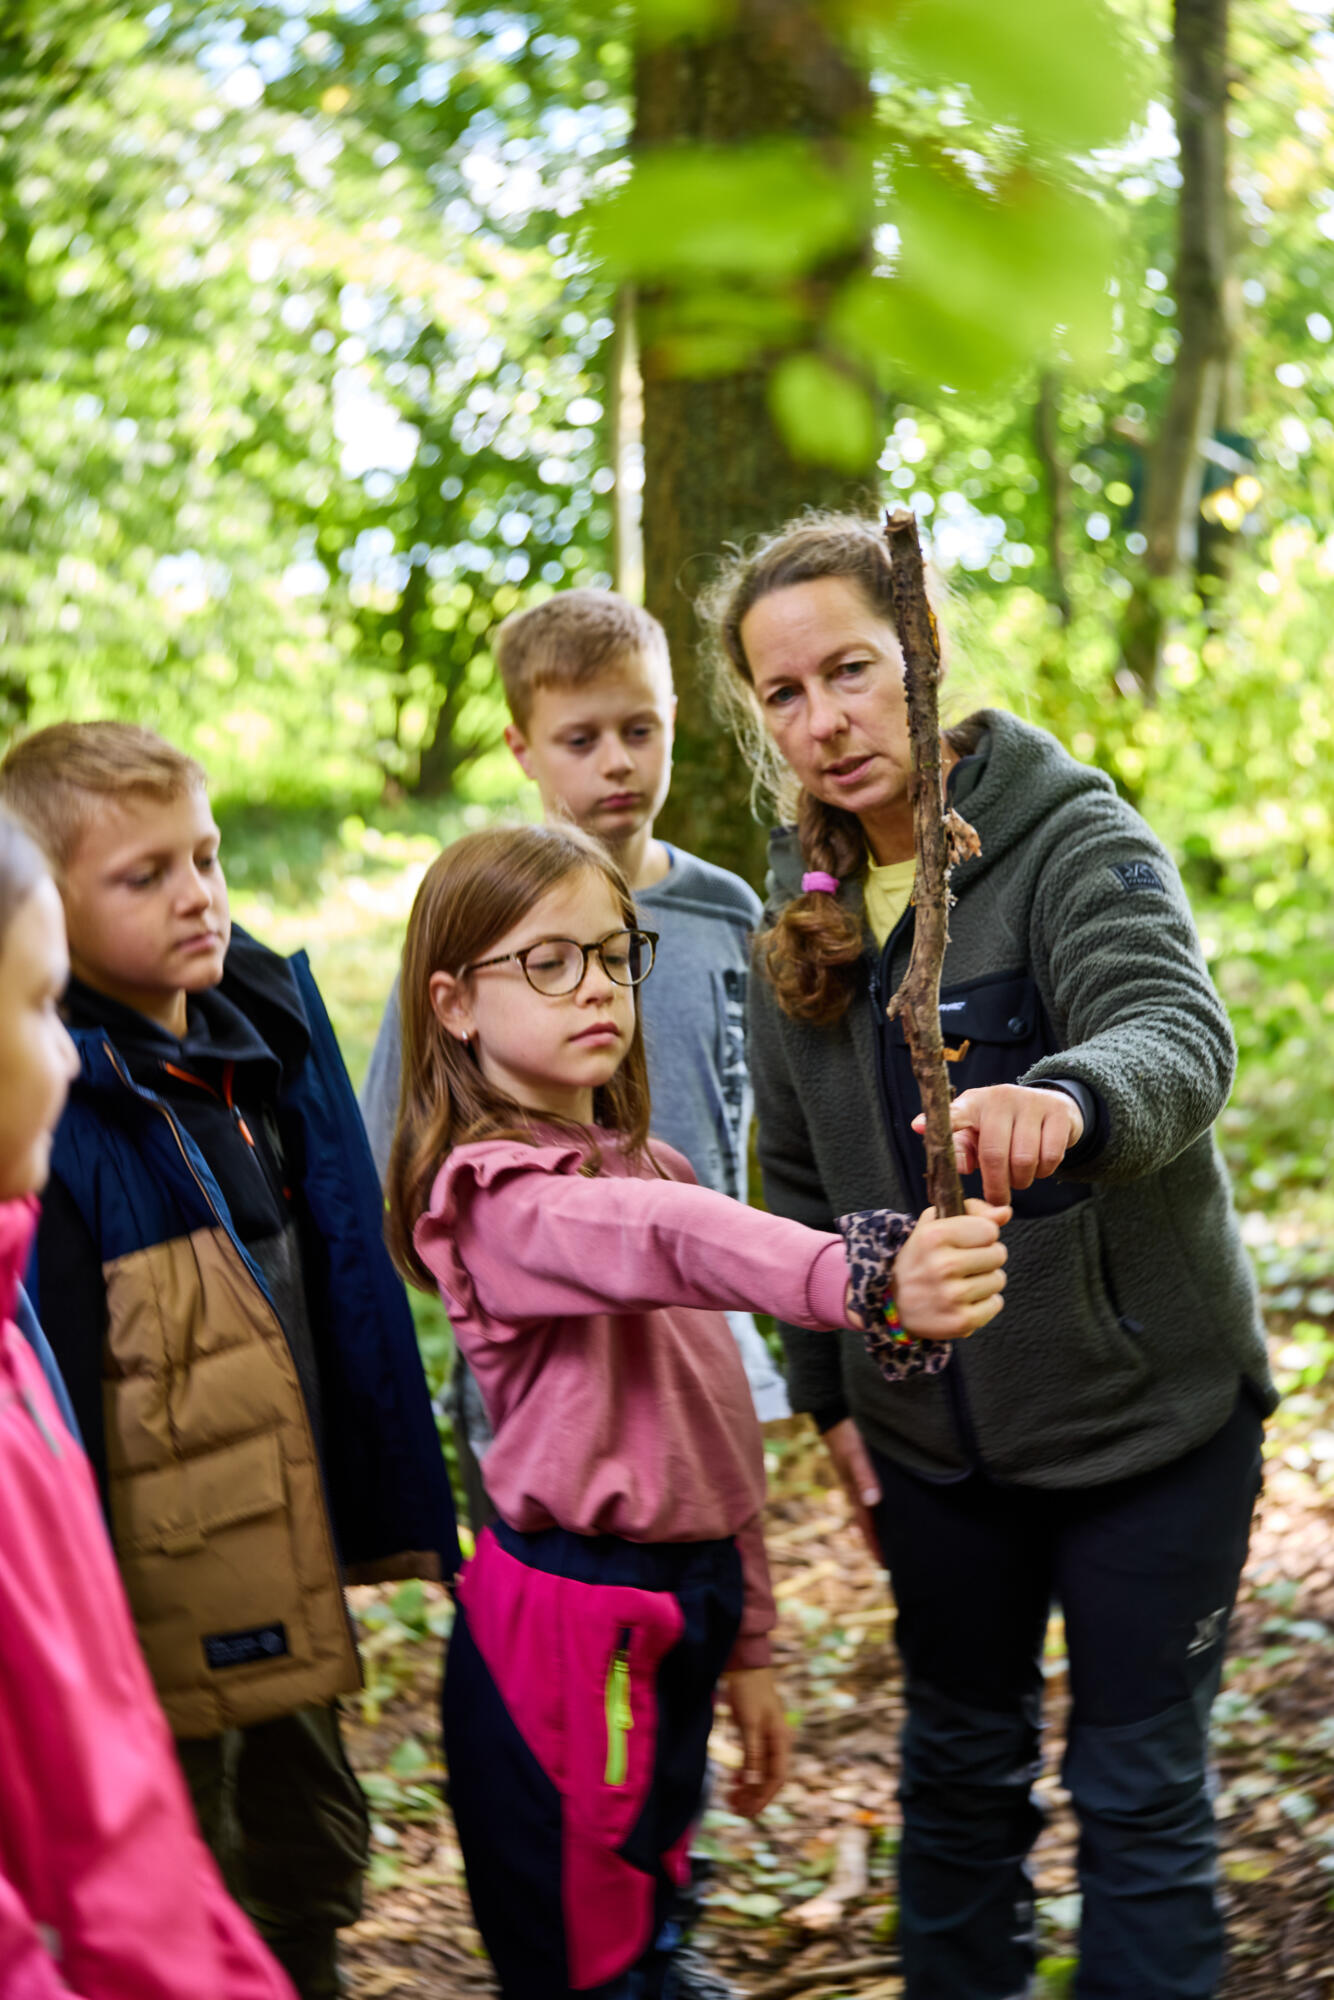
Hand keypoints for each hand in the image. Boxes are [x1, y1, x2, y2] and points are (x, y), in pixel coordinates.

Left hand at [724, 1666, 789, 1816]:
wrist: (745, 1665)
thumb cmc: (748, 1690)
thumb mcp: (749, 1721)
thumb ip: (752, 1752)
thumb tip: (751, 1781)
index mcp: (781, 1739)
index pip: (777, 1777)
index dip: (763, 1796)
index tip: (747, 1810)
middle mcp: (779, 1741)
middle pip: (770, 1778)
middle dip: (755, 1796)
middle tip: (736, 1810)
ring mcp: (769, 1738)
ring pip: (762, 1772)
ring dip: (749, 1788)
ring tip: (732, 1801)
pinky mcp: (758, 1733)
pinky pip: (755, 1761)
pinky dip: (746, 1774)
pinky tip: (734, 1783)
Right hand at [822, 1417, 883, 1563]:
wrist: (834, 1412)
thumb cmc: (847, 1436)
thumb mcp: (856, 1456)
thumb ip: (864, 1477)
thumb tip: (873, 1502)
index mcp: (856, 1493)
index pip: (867, 1527)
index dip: (876, 1546)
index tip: (886, 1567)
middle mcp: (857, 1490)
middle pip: (870, 1522)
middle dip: (881, 1540)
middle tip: (896, 1560)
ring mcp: (859, 1479)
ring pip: (871, 1509)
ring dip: (881, 1524)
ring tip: (896, 1537)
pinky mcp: (863, 1468)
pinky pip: (872, 1493)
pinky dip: (880, 1505)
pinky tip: (886, 1503)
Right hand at [893, 1199, 1010, 1339]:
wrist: (890, 1303)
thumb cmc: (919, 1259)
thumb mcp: (933, 1226)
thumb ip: (972, 1211)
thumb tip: (1005, 1212)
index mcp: (934, 1236)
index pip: (990, 1229)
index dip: (981, 1234)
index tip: (966, 1241)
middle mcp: (943, 1265)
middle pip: (998, 1254)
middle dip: (985, 1257)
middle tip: (964, 1263)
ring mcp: (952, 1296)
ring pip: (998, 1279)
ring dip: (985, 1280)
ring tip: (961, 1282)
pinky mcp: (961, 1321)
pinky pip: (996, 1304)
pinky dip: (984, 1302)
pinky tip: (963, 1300)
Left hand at [912, 1085, 1082, 1205]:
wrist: (1050, 1105)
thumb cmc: (1003, 1127)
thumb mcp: (976, 1133)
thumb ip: (959, 1149)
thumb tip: (950, 1162)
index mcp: (974, 1103)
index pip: (955, 1113)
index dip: (943, 1123)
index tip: (918, 1127)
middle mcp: (1001, 1097)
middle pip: (994, 1155)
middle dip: (996, 1186)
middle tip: (998, 1200)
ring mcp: (1031, 1102)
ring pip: (1024, 1160)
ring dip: (1022, 1180)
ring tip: (1019, 1179)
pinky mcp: (1058, 1112)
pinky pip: (1050, 1157)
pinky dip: (1044, 1172)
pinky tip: (1039, 1167)